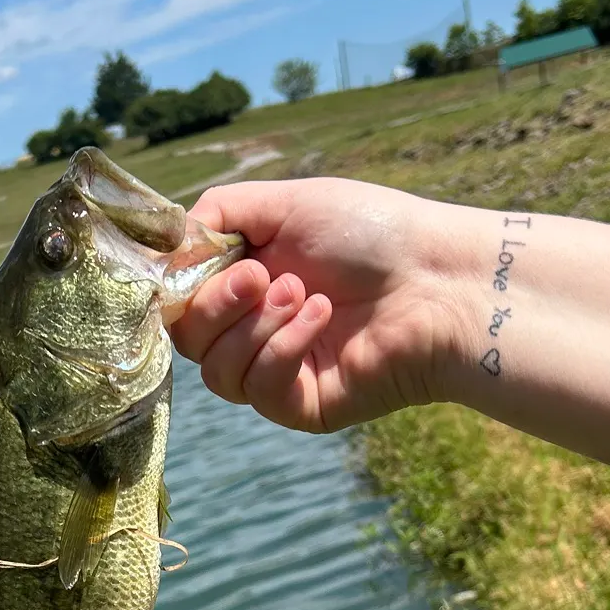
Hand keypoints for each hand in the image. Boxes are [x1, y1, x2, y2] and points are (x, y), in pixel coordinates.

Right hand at [168, 178, 459, 431]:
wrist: (440, 279)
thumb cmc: (372, 233)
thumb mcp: (286, 202)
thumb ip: (217, 214)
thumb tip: (168, 247)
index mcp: (245, 283)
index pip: (178, 300)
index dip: (180, 284)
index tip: (211, 256)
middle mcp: (254, 330)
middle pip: (188, 339)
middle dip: (217, 303)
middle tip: (263, 276)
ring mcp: (277, 372)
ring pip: (217, 372)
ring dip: (255, 326)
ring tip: (306, 294)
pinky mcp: (302, 406)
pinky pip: (258, 389)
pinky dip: (283, 348)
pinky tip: (322, 318)